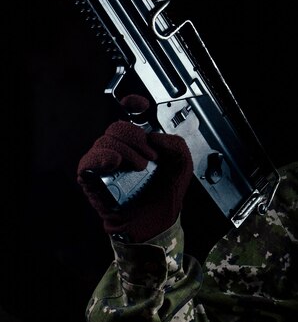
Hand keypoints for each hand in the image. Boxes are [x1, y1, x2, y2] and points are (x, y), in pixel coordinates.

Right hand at [77, 95, 192, 242]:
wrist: (158, 220)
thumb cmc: (166, 193)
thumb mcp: (182, 164)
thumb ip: (175, 144)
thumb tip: (154, 136)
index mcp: (140, 142)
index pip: (128, 114)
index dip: (131, 103)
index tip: (139, 103)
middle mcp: (121, 149)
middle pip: (117, 126)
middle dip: (136, 137)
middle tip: (150, 156)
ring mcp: (106, 163)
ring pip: (105, 141)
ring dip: (126, 151)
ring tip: (140, 167)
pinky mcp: (93, 179)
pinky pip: (88, 162)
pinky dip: (101, 158)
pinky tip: (115, 163)